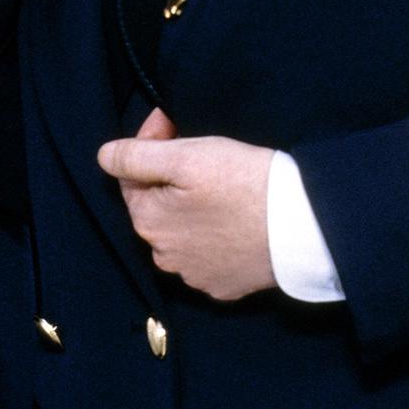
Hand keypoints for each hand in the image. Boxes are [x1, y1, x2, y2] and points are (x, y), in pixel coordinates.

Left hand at [97, 109, 278, 300]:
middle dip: (169, 177)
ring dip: (191, 208)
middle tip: (200, 152)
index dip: (150, 144)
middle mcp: (164, 256)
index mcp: (147, 222)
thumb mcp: (187, 156)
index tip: (172, 123)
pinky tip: (233, 216)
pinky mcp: (226, 286)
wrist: (303, 227)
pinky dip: (214, 234)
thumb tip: (105, 157)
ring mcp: (195, 276)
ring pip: (182, 231)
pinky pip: (209, 254)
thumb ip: (136, 156)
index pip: (131, 176)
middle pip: (156, 205)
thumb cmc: (245, 184)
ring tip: (220, 185)